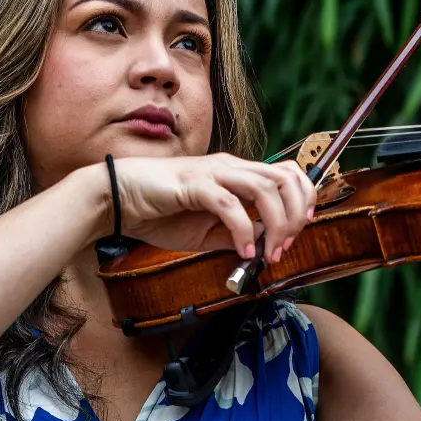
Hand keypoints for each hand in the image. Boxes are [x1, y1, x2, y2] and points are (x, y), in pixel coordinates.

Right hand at [107, 152, 316, 260]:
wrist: (117, 200)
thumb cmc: (160, 213)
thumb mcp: (208, 232)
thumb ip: (237, 234)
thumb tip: (265, 244)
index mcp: (236, 174)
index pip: (286, 173)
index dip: (303, 198)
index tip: (301, 228)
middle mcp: (230, 167)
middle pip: (284, 178)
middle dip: (295, 214)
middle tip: (284, 246)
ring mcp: (212, 173)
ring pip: (263, 188)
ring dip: (275, 224)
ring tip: (268, 253)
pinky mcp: (194, 185)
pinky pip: (229, 205)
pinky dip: (243, 231)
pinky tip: (242, 251)